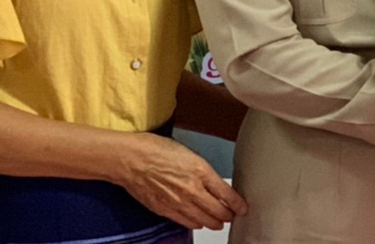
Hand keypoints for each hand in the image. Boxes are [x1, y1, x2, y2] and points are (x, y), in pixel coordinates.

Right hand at [115, 133, 246, 230]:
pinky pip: (187, 223)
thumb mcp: (188, 153)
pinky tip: (199, 222)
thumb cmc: (156, 149)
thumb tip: (212, 182)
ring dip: (214, 222)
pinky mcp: (165, 211)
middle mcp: (192, 189)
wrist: (131, 159)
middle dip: (228, 215)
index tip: (242, 207)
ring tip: (218, 221)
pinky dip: (197, 224)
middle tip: (232, 215)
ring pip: (204, 220)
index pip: (226, 194)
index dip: (237, 204)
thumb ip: (202, 170)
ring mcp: (179, 202)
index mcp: (201, 171)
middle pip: (218, 211)